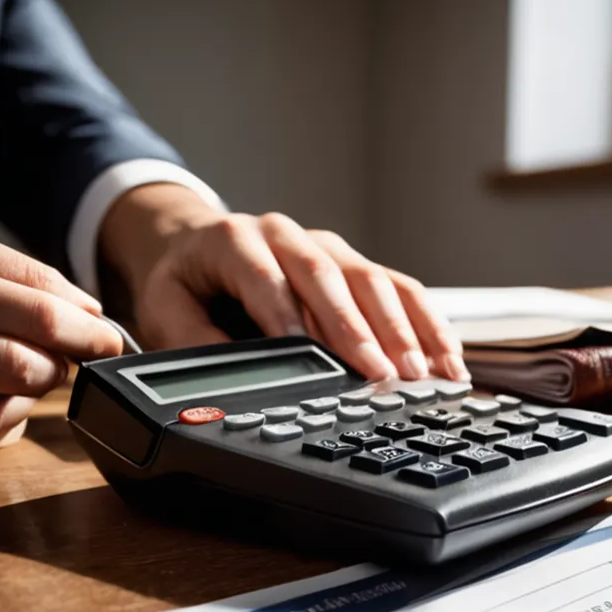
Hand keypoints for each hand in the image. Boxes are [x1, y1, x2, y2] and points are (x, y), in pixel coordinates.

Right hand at [0, 231, 121, 449]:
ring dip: (31, 394)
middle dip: (55, 365)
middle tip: (57, 357)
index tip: (110, 341)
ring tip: (23, 374)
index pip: (39, 307)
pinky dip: (3, 420)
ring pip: (4, 404)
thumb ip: (26, 280)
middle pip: (25, 362)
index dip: (87, 331)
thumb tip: (92, 312)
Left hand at [99, 185, 468, 381]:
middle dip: (360, 330)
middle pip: (330, 279)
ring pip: (374, 281)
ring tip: (425, 374)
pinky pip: (400, 288)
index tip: (312, 358)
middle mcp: (288, 235)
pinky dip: (426, 323)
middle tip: (383, 375)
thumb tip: (230, 372)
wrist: (196, 244)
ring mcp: (328, 246)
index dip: (289, 317)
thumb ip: (191, 338)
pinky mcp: (355, 263)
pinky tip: (446, 357)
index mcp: (235, 240)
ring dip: (404, 330)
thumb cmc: (186, 282)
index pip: (267, 278)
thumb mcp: (165, 309)